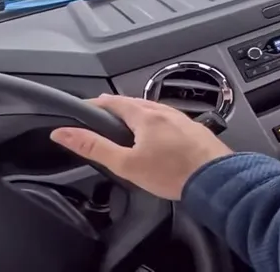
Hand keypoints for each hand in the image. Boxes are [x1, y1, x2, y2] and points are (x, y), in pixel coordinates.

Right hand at [50, 94, 232, 199]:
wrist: (215, 178)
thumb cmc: (173, 173)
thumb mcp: (125, 164)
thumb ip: (94, 147)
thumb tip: (64, 133)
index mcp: (145, 115)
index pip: (113, 101)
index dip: (96, 104)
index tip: (84, 108)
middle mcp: (165, 112)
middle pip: (134, 104)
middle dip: (116, 109)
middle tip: (102, 117)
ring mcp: (181, 119)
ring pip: (153, 111)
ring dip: (136, 115)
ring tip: (125, 126)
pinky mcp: (193, 130)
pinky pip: (168, 120)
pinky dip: (154, 124)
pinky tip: (156, 137)